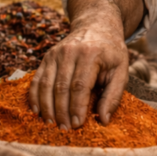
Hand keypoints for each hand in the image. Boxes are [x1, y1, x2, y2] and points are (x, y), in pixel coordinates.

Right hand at [29, 10, 128, 129]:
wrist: (96, 26)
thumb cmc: (111, 52)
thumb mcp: (121, 71)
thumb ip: (114, 95)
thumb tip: (103, 120)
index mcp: (91, 54)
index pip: (80, 85)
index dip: (77, 107)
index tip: (77, 124)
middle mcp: (70, 52)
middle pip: (61, 87)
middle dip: (61, 111)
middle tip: (65, 129)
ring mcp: (56, 53)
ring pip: (46, 84)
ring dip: (47, 107)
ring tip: (51, 124)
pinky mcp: (47, 57)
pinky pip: (37, 79)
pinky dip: (35, 96)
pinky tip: (38, 111)